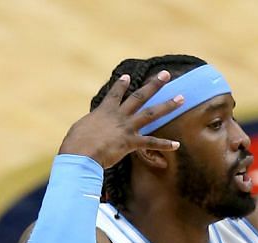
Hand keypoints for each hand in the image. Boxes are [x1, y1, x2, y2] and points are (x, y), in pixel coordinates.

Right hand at [58, 70, 183, 167]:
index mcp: (104, 111)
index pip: (115, 95)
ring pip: (152, 113)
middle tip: (166, 74)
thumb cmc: (76, 144)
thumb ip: (90, 127)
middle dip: (154, 85)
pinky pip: (151, 143)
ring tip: (182, 98)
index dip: (121, 85)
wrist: (80, 153)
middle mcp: (119, 115)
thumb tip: (88, 131)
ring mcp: (127, 127)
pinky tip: (177, 145)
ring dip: (168, 105)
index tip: (128, 76)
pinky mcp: (131, 142)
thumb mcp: (81, 129)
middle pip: (140, 96)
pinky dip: (164, 144)